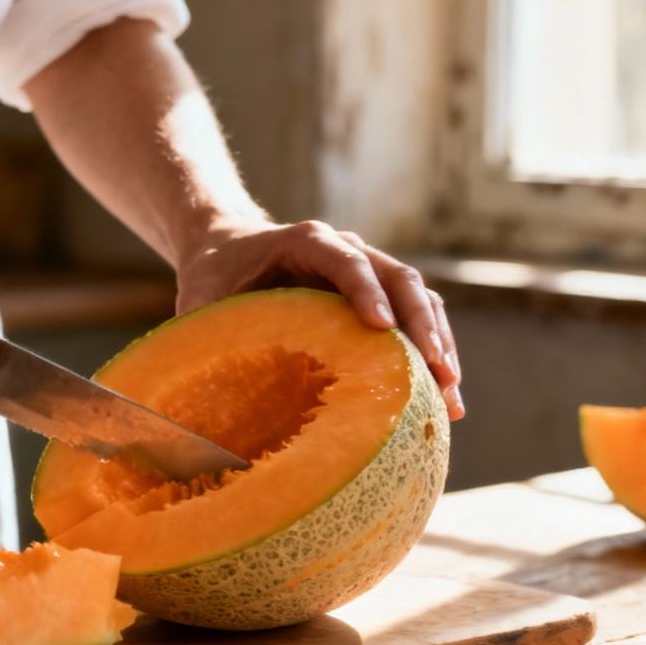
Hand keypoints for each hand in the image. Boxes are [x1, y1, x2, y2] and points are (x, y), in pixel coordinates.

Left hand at [175, 218, 463, 419]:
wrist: (229, 250)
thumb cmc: (212, 280)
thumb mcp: (197, 303)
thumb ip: (201, 336)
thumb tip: (195, 404)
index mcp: (303, 240)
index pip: (343, 258)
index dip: (364, 289)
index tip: (381, 328)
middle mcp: (345, 247)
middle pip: (397, 276)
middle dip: (420, 325)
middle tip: (436, 373)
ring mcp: (369, 268)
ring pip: (418, 297)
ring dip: (439, 343)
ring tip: (450, 396)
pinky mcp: (379, 294)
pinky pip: (417, 316)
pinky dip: (435, 350)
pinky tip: (444, 396)